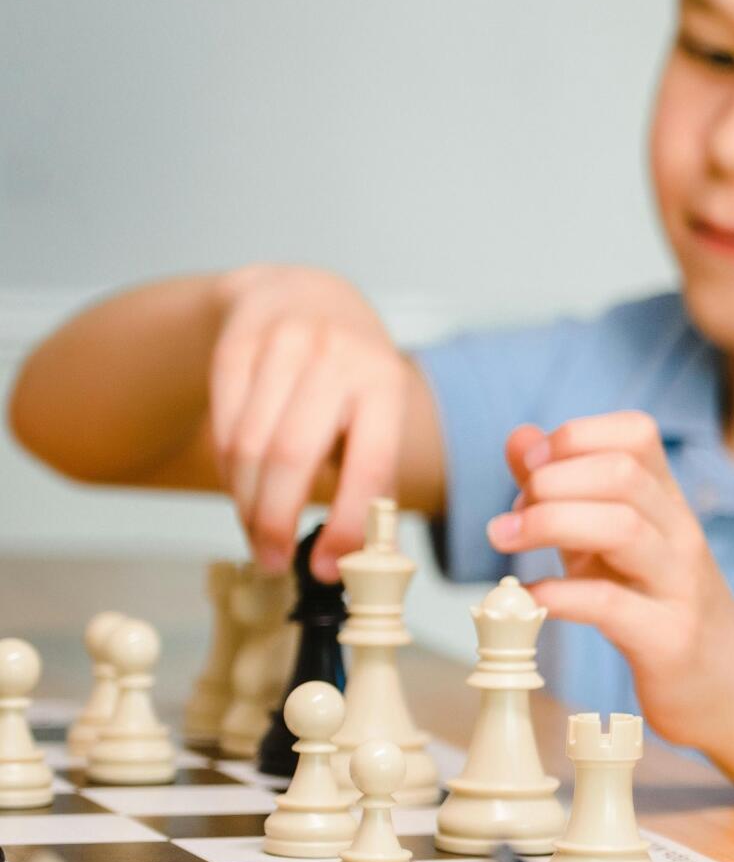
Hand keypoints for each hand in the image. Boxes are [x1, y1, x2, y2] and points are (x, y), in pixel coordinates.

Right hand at [207, 265, 407, 576]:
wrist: (298, 292)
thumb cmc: (346, 372)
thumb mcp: (377, 412)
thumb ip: (372, 481)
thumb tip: (367, 561)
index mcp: (383, 382)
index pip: (369, 464)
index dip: (348, 524)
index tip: (328, 569)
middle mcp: (335, 357)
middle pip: (292, 456)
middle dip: (277, 520)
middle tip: (274, 561)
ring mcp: (281, 346)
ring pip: (248, 446)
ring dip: (247, 504)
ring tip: (256, 534)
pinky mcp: (234, 346)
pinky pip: (222, 426)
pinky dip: (226, 472)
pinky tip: (239, 490)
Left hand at [490, 411, 733, 752]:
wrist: (730, 685)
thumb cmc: (659, 605)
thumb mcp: (608, 542)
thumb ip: (565, 491)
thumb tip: (520, 438)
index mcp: (668, 502)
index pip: (637, 433)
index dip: (576, 436)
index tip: (529, 466)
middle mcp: (680, 533)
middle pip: (622, 474)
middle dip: (552, 481)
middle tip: (510, 517)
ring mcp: (680, 585)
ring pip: (623, 527)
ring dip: (550, 523)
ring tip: (505, 540)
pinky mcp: (670, 639)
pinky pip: (611, 605)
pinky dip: (560, 595)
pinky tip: (530, 600)